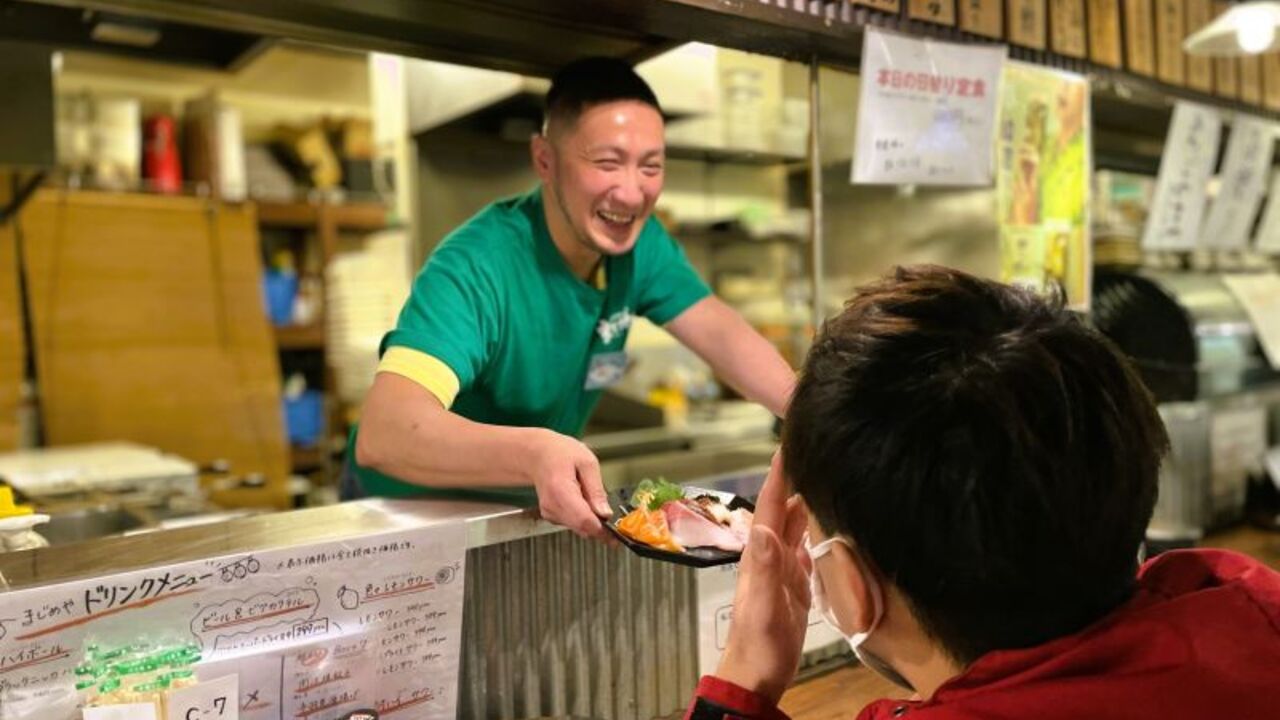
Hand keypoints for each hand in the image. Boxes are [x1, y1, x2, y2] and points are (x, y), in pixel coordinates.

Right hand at [525, 429, 612, 540]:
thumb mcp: (587, 462)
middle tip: (608, 510)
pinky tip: (580, 499)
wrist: (538, 454)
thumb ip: (596, 489)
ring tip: (589, 495)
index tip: (615, 531)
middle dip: (599, 525)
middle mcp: (552, 505)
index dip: (602, 529)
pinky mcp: (551, 517)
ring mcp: (550, 513)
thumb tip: (605, 512)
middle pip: (582, 528)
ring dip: (591, 519)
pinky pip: (573, 523)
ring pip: (579, 528)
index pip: (583, 520)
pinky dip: (582, 516)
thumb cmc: (560, 453)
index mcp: (560, 490)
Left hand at [714, 451, 810, 703]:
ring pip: (794, 529)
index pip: (769, 508)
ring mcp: (783, 572)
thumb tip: (762, 529)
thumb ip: (763, 570)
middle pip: (782, 511)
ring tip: (822, 478)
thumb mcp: (764, 608)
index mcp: (760, 557)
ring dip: (804, 504)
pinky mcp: (796, 586)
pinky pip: (806, 552)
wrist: (756, 676)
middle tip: (813, 452)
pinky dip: (815, 533)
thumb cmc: (758, 646)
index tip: (787, 445)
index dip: (778, 477)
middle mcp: (770, 558)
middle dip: (794, 481)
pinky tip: (826, 525)